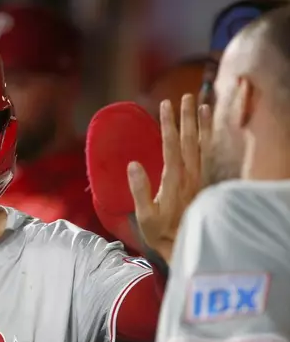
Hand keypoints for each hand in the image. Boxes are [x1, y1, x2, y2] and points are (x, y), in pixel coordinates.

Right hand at [126, 94, 210, 261]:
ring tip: (202, 104)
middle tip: (185, 96)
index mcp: (174, 180)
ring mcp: (198, 178)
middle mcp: (189, 175)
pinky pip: (207, 154)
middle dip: (186, 117)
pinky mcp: (202, 182)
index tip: (165, 105)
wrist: (184, 245)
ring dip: (201, 124)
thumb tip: (132, 164)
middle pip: (189, 140)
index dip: (168, 124)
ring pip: (202, 145)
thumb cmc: (160, 231)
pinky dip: (209, 138)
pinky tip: (207, 128)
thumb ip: (139, 189)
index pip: (171, 146)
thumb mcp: (145, 214)